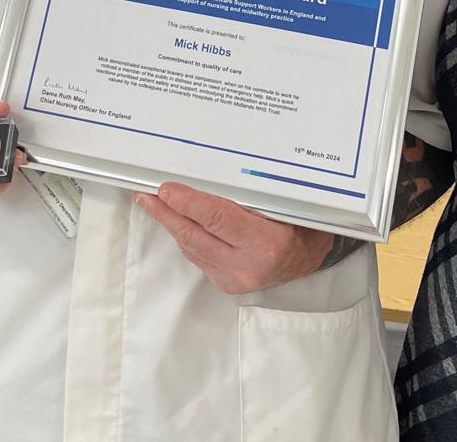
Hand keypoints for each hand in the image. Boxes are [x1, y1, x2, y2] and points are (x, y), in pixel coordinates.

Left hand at [135, 182, 336, 294]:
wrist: (310, 260)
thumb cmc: (301, 225)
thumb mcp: (285, 205)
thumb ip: (253, 195)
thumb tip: (212, 174)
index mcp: (267, 244)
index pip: (218, 219)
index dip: (189, 203)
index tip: (166, 189)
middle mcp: (248, 267)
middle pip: (196, 236)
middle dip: (167, 213)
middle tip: (146, 194)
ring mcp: (234, 279)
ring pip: (192, 246)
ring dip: (172, 224)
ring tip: (154, 202)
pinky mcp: (225, 284)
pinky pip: (197, 255)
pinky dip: (186, 236)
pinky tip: (176, 220)